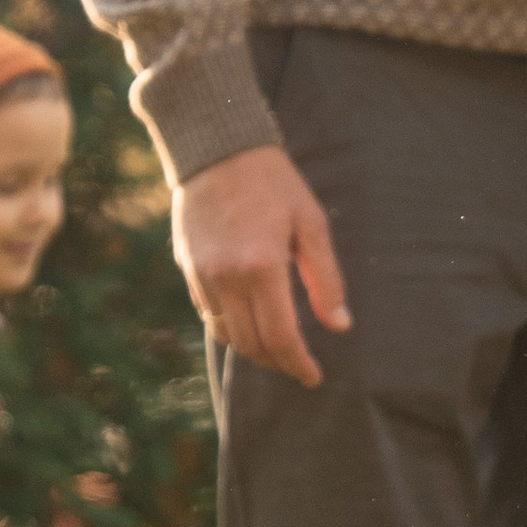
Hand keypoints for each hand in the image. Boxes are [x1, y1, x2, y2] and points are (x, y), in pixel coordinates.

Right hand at [172, 142, 351, 387]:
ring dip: (254, 350)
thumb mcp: (311, 223)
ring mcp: (202, 275)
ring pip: (227, 335)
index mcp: (262, 267)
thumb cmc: (273, 182)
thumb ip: (326, 278)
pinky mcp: (187, 268)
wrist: (217, 150)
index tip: (314, 377)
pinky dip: (232, 327)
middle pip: (252, 345)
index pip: (280, 337)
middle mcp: (227, 277)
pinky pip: (209, 314)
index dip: (298, 364)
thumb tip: (339, 325)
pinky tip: (251, 321)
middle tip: (300, 366)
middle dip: (278, 363)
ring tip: (278, 348)